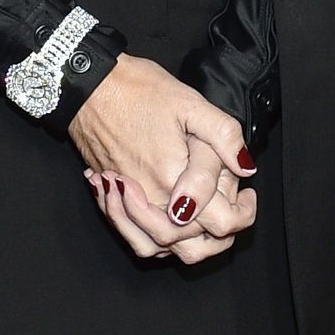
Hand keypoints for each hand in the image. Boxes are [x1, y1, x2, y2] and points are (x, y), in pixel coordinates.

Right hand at [66, 53, 257, 263]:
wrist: (87, 86)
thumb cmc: (135, 90)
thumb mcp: (190, 103)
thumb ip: (223, 135)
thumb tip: (246, 166)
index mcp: (174, 179)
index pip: (221, 223)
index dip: (243, 214)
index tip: (247, 196)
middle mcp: (151, 199)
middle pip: (191, 247)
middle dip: (216, 236)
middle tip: (229, 209)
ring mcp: (128, 201)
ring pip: (158, 248)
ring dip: (183, 243)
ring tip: (200, 221)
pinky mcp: (113, 196)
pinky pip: (132, 235)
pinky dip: (150, 237)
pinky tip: (165, 217)